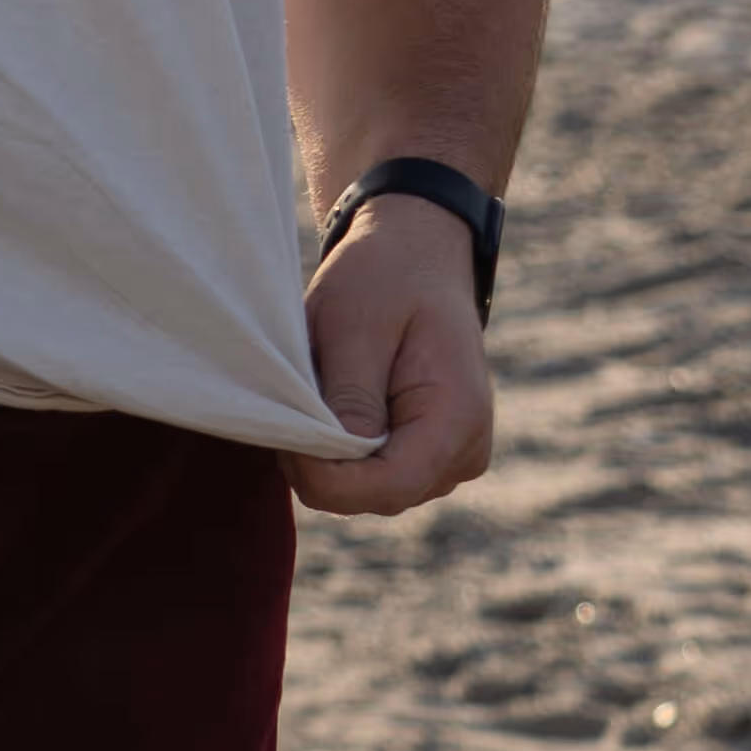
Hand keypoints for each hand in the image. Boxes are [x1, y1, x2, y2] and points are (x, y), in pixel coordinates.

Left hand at [287, 200, 494, 517]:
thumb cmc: (386, 278)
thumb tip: (336, 461)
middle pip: (375, 495)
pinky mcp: (431, 458)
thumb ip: (350, 397)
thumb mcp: (355, 325)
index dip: (326, 478)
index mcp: (458, 416)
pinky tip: (339, 403)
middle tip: (294, 402)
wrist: (417, 255)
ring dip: (333, 456)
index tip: (285, 439)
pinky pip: (376, 476)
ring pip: (370, 492)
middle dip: (323, 463)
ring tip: (324, 391)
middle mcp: (465, 452)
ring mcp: (451, 460)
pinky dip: (346, 451)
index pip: (388, 487)